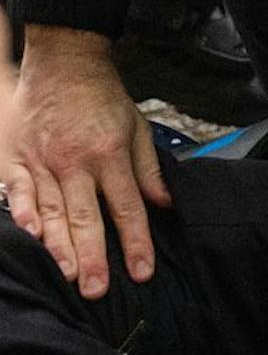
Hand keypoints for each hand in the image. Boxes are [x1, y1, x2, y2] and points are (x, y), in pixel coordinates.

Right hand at [4, 27, 170, 297]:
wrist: (65, 64)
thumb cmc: (103, 99)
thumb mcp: (136, 127)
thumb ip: (148, 169)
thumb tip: (164, 204)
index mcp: (109, 153)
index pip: (127, 205)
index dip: (135, 240)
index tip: (142, 271)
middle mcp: (76, 161)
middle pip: (87, 217)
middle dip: (93, 256)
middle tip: (98, 290)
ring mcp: (44, 161)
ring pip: (52, 212)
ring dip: (59, 247)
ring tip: (68, 276)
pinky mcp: (18, 160)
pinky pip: (17, 194)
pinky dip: (23, 217)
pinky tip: (31, 237)